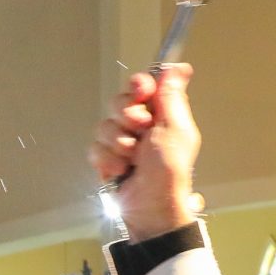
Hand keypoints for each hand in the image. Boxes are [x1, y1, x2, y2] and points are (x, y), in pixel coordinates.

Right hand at [90, 63, 198, 241]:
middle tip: (141, 131)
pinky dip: (108, 160)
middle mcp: (139, 126)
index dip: (139, 85)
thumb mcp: (176, 129)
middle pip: (119, 102)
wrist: (151, 207)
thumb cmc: (169, 171)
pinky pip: (95, 148)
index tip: (141, 89)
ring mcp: (120, 143)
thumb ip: (172, 96)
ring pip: (104, 126)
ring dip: (119, 143)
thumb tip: (180, 67)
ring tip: (132, 159)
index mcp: (160, 115)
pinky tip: (121, 170)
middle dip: (128, 117)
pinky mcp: (105, 159)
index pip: (143, 86)